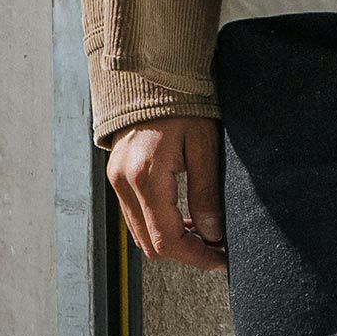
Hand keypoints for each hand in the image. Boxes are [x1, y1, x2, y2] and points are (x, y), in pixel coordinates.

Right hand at [106, 116, 226, 269]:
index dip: (197, 257)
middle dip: (186, 253)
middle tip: (217, 249)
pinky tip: (185, 220)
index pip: (167, 240)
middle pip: (151, 245)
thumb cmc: (182, 105)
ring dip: (173, 242)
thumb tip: (213, 234)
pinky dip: (160, 227)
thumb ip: (206, 195)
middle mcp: (122, 182)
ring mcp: (115, 180)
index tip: (221, 260)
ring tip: (205, 236)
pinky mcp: (117, 176)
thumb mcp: (204, 148)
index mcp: (144, 176)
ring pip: (141, 235)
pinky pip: (136, 217)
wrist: (151, 75)